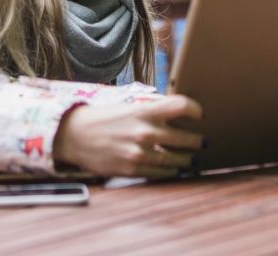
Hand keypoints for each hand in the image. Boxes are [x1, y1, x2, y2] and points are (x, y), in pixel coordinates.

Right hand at [52, 95, 203, 178]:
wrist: (74, 135)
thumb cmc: (103, 118)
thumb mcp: (127, 106)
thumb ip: (151, 110)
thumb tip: (176, 113)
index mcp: (143, 110)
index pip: (181, 105)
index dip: (196, 109)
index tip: (201, 115)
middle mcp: (144, 131)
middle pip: (186, 137)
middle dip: (197, 141)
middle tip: (202, 142)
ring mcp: (139, 153)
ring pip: (176, 159)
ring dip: (187, 159)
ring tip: (192, 159)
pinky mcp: (132, 169)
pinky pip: (161, 173)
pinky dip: (171, 171)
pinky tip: (174, 169)